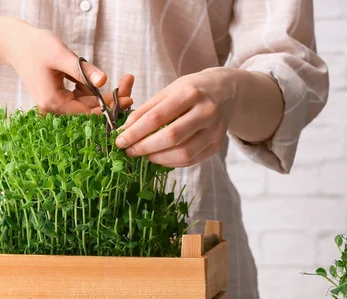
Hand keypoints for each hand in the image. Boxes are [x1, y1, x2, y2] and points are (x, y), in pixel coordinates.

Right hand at [5, 23, 133, 114]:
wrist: (15, 44)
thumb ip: (82, 69)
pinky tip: (97, 81)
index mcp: (53, 102)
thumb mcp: (61, 55)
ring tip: (122, 86)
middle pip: (86, 111)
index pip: (86, 112)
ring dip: (100, 97)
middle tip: (130, 92)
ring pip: (83, 105)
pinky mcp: (55, 98)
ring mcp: (53, 105)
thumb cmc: (35, 46)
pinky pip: (77, 99)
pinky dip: (89, 92)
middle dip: (108, 102)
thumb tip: (104, 80)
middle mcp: (52, 108)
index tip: (128, 99)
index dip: (108, 107)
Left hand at [115, 67, 237, 167]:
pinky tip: (159, 157)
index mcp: (190, 93)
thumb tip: (124, 131)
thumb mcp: (169, 90)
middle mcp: (206, 112)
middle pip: (171, 137)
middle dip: (144, 147)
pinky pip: (191, 160)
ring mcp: (214, 131)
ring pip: (183, 153)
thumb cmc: (192, 89)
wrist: (226, 91)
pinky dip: (171, 162)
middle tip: (129, 151)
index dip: (135, 132)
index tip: (119, 141)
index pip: (157, 117)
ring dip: (158, 158)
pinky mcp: (217, 146)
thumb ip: (146, 110)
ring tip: (144, 155)